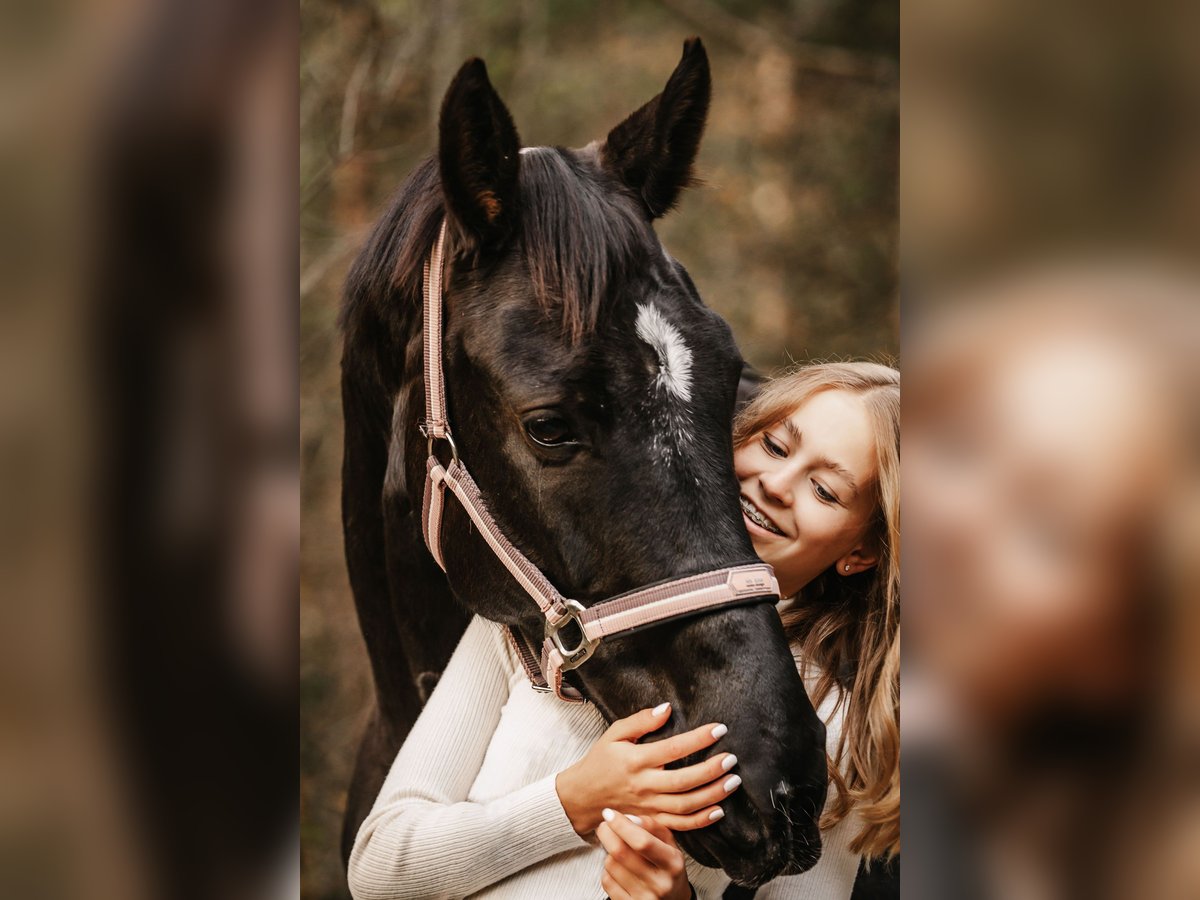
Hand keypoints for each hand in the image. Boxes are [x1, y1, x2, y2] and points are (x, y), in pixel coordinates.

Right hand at [555, 702, 740, 834]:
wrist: (583, 797)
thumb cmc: (601, 761)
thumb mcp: (614, 734)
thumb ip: (640, 721)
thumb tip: (666, 708)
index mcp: (636, 761)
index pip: (672, 749)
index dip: (698, 739)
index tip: (719, 729)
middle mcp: (644, 786)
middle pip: (683, 781)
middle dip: (711, 770)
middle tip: (732, 759)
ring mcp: (649, 807)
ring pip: (685, 805)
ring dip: (712, 794)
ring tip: (733, 782)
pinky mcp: (652, 821)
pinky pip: (679, 825)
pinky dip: (700, 821)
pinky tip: (719, 810)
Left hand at [597, 809, 692, 899]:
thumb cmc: (668, 868)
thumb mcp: (670, 844)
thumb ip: (652, 827)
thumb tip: (629, 819)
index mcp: (672, 864)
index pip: (642, 842)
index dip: (622, 825)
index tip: (610, 814)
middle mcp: (659, 883)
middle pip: (620, 852)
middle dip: (607, 833)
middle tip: (605, 825)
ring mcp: (644, 898)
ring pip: (611, 865)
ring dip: (609, 852)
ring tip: (619, 851)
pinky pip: (607, 881)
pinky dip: (608, 870)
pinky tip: (618, 869)